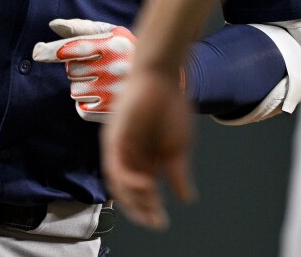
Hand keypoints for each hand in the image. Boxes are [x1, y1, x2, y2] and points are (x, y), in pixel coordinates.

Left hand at [31, 19, 138, 122]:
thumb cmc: (129, 51)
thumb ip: (82, 28)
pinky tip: (101, 96)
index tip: (37, 52)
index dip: (52, 51)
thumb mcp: (112, 33)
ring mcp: (113, 92)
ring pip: (74, 90)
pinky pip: (81, 109)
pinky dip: (86, 103)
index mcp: (113, 45)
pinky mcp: (111, 112)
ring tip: (101, 81)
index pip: (75, 47)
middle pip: (71, 70)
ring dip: (81, 86)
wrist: (161, 81)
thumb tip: (53, 25)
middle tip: (95, 66)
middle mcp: (114, 68)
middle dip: (77, 68)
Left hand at [101, 67, 196, 230]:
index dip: (152, 208)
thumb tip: (187, 199)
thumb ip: (178, 174)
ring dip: (133, 198)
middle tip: (154, 222)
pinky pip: (115, 166)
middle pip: (129, 191)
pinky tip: (144, 185)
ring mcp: (120, 148)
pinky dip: (128, 179)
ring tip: (150, 207)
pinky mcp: (113, 139)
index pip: (144, 191)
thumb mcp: (179, 147)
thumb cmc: (171, 107)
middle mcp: (129, 156)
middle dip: (141, 209)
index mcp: (146, 159)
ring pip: (120, 183)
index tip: (162, 223)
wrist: (162, 78)